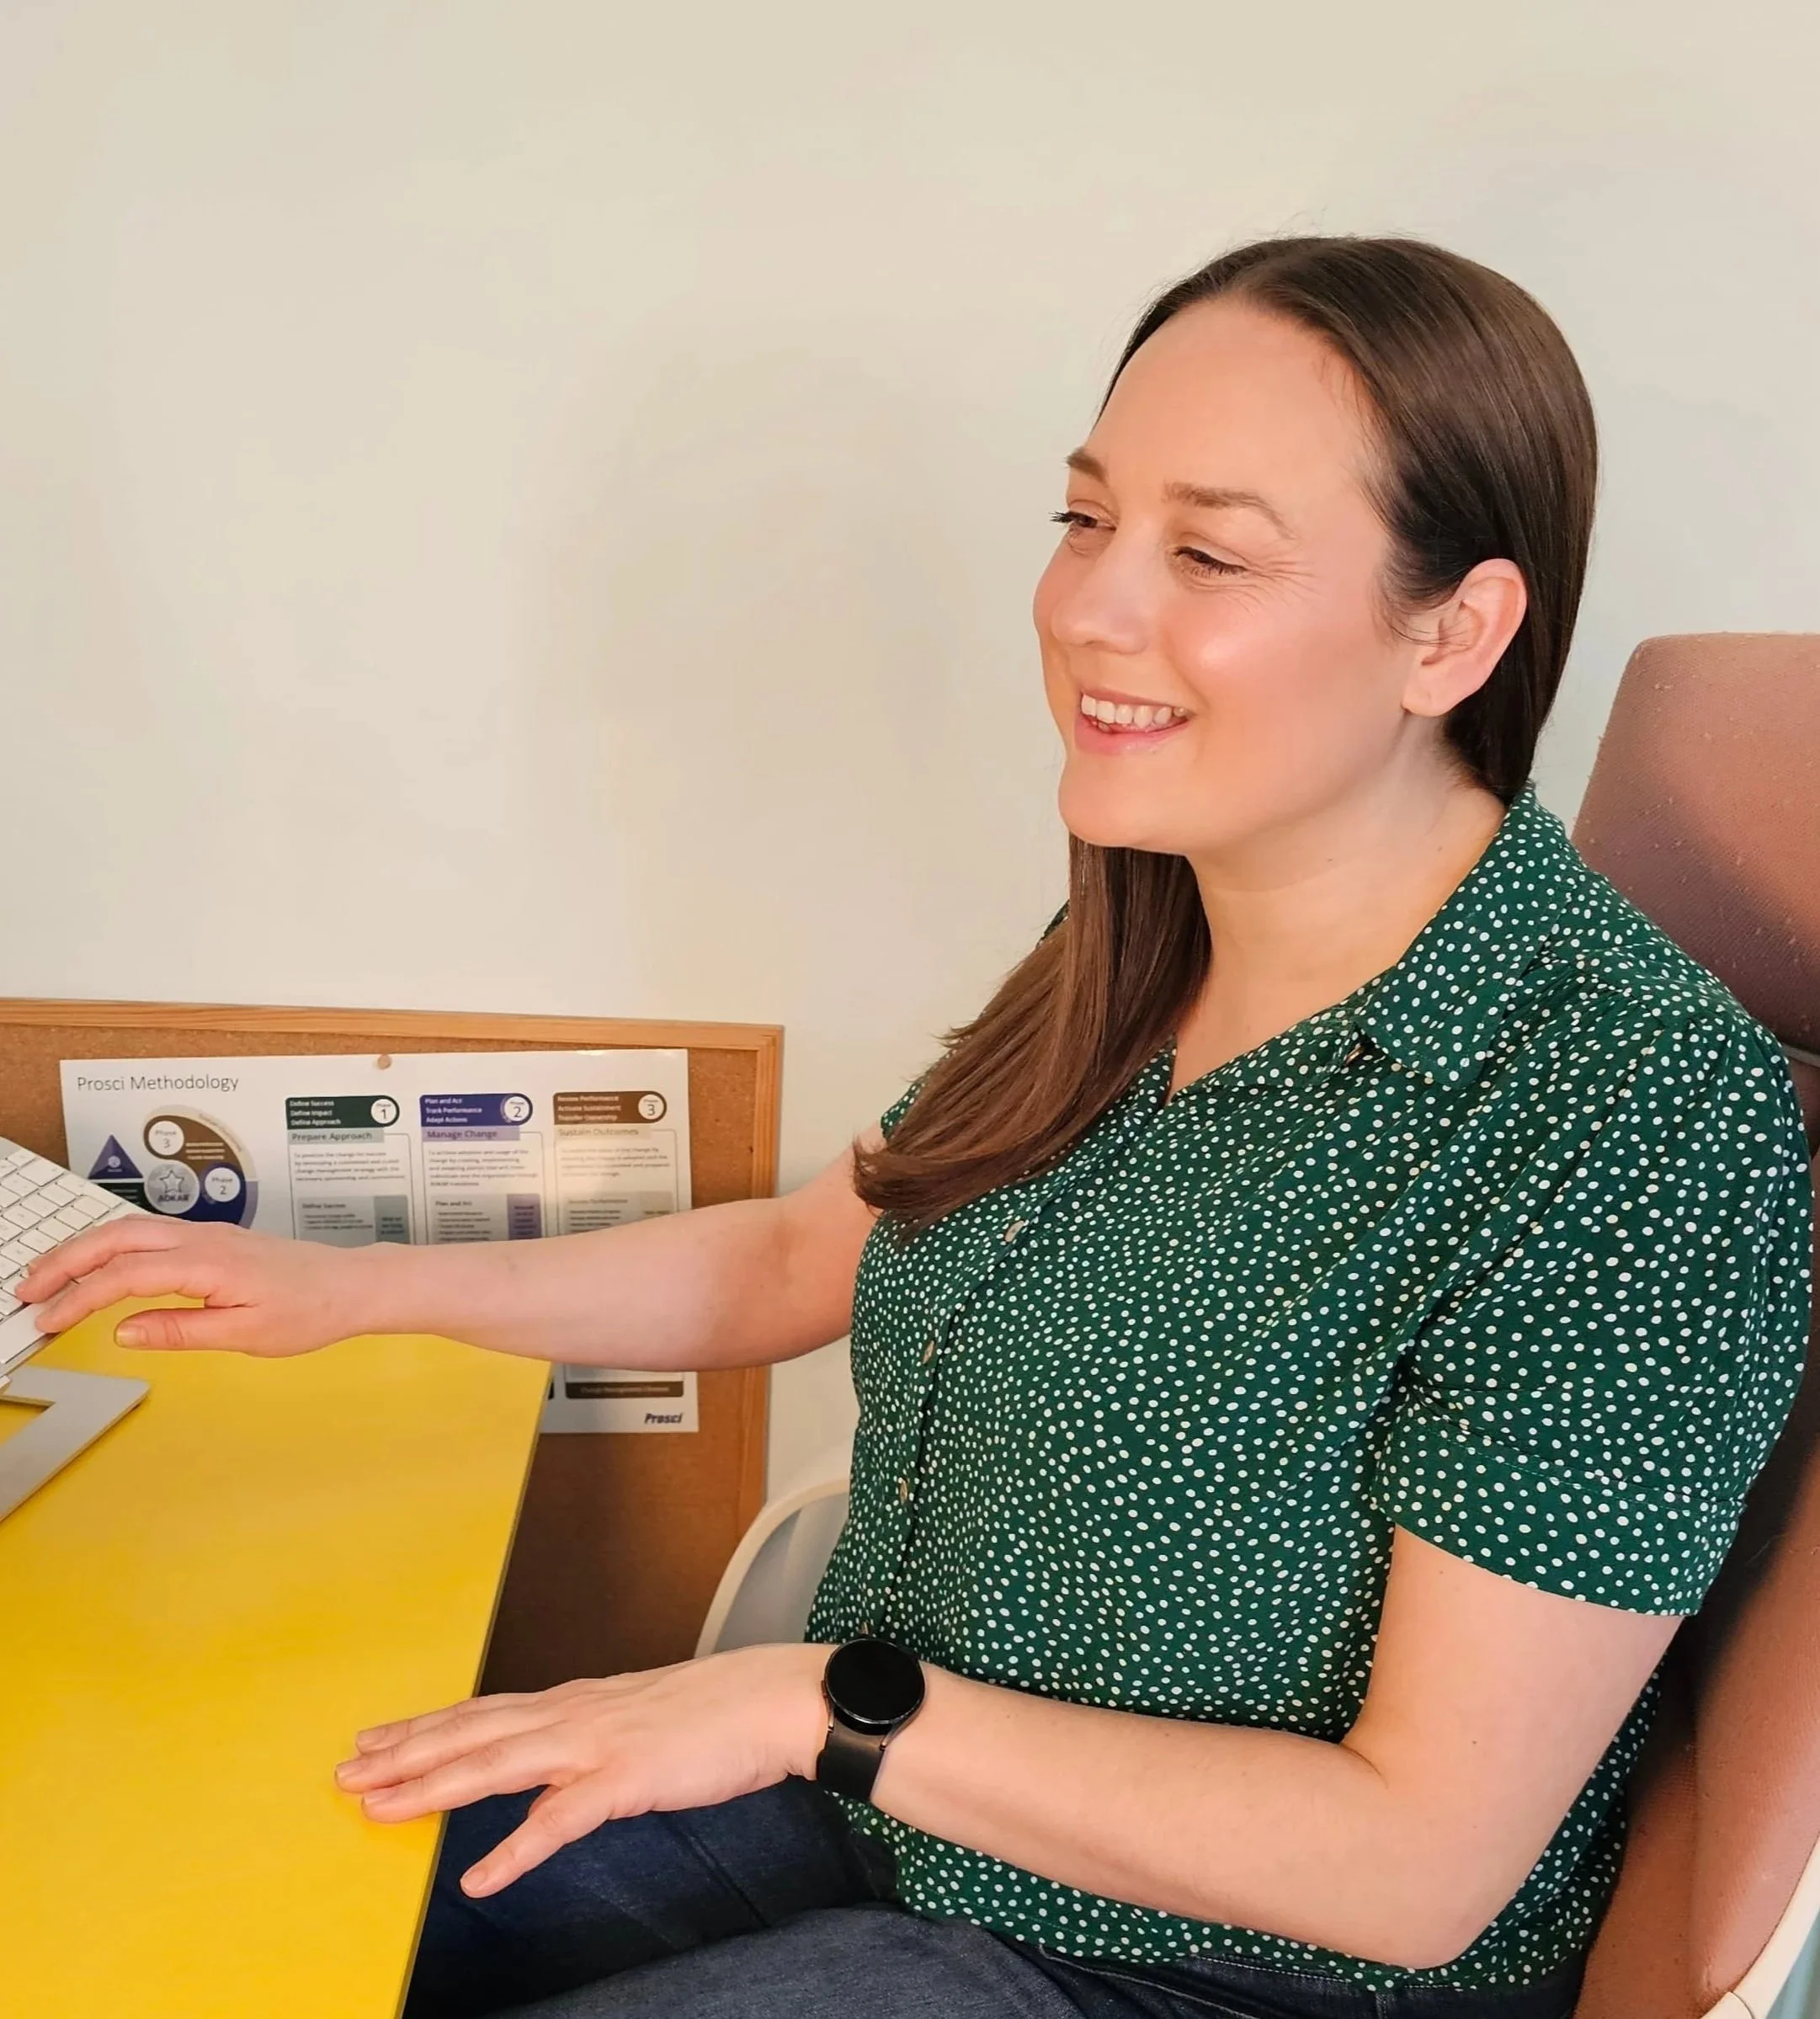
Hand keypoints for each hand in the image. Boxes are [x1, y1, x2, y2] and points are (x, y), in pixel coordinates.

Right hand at [16, 1216, 382, 1354]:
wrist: (349, 1285)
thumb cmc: (309, 1311)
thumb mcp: (246, 1334)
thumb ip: (181, 1331)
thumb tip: (123, 1332)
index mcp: (208, 1262)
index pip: (125, 1275)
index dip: (79, 1298)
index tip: (46, 1321)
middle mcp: (202, 1240)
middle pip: (116, 1238)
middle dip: (64, 1261)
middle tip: (26, 1292)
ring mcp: (206, 1235)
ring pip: (130, 1230)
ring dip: (84, 1250)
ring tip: (48, 1278)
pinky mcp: (211, 1240)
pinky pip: (149, 1233)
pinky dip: (112, 1246)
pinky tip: (97, 1264)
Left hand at [334, 1644, 830, 1895]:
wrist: (773, 1698)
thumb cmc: (716, 1711)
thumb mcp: (637, 1720)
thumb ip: (590, 1744)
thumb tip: (554, 1775)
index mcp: (576, 1701)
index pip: (482, 1712)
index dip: (424, 1726)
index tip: (373, 1737)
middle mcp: (572, 1714)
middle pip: (471, 1734)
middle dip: (403, 1754)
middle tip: (344, 1771)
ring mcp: (595, 1744)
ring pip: (495, 1765)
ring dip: (432, 1787)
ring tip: (378, 1807)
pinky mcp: (624, 1779)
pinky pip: (558, 1822)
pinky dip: (515, 1850)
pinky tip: (480, 1878)